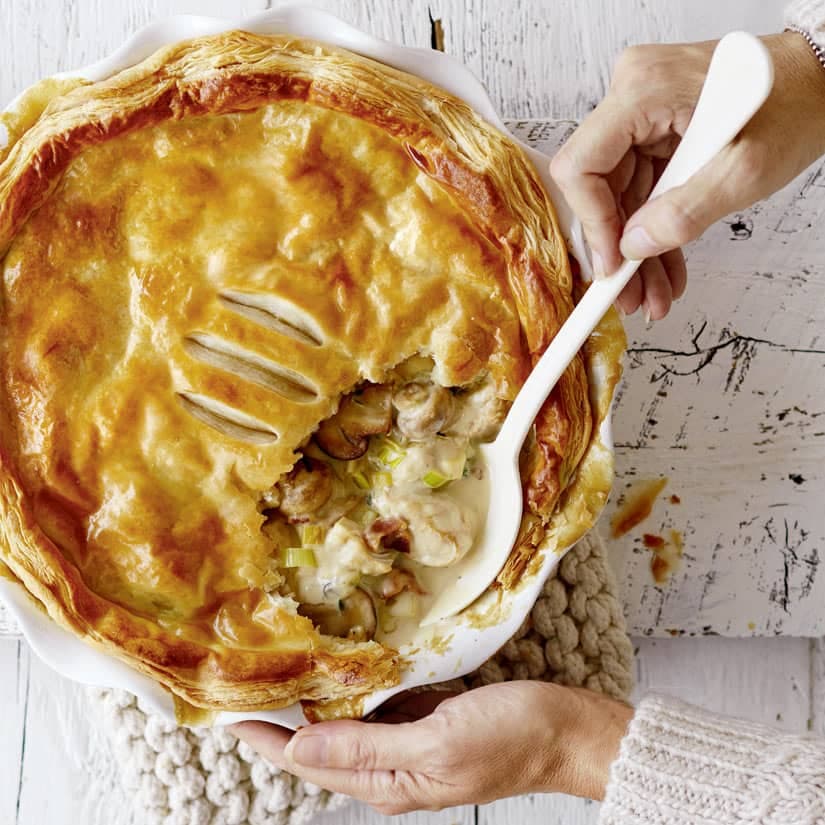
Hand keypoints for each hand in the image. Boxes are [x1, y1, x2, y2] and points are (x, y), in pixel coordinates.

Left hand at [231, 681, 632, 814]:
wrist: (565, 730)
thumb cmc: (509, 738)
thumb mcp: (434, 743)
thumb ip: (366, 746)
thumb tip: (300, 744)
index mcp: (386, 782)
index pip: (307, 761)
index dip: (263, 737)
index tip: (223, 710)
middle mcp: (388, 767)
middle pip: (318, 745)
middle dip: (279, 718)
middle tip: (244, 679)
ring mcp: (407, 743)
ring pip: (343, 723)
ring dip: (312, 701)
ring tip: (279, 668)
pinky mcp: (425, 718)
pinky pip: (376, 705)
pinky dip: (352, 689)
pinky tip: (339, 666)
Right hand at [550, 32, 824, 319]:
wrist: (823, 80)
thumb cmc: (797, 104)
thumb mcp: (744, 171)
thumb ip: (684, 214)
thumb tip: (633, 248)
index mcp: (643, 91)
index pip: (582, 166)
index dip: (592, 222)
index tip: (614, 264)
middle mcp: (632, 95)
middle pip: (598, 187)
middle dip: (618, 247)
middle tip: (629, 295)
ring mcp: (641, 112)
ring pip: (619, 195)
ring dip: (637, 248)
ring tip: (652, 293)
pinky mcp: (654, 130)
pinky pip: (641, 187)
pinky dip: (654, 227)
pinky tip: (663, 265)